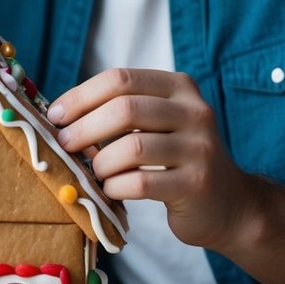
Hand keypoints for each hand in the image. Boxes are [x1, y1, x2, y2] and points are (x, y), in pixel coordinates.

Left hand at [47, 68, 248, 251]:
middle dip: (84, 128)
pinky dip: (116, 187)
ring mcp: (200, 148)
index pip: (120, 79)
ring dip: (100, 162)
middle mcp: (195, 111)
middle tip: (64, 145)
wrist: (230, 205)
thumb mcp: (157, 123)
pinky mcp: (197, 184)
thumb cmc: (176, 159)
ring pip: (132, 147)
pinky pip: (142, 182)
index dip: (80, 96)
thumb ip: (120, 112)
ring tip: (93, 172)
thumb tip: (59, 115)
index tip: (55, 115)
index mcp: (179, 87)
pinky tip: (111, 190)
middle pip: (125, 108)